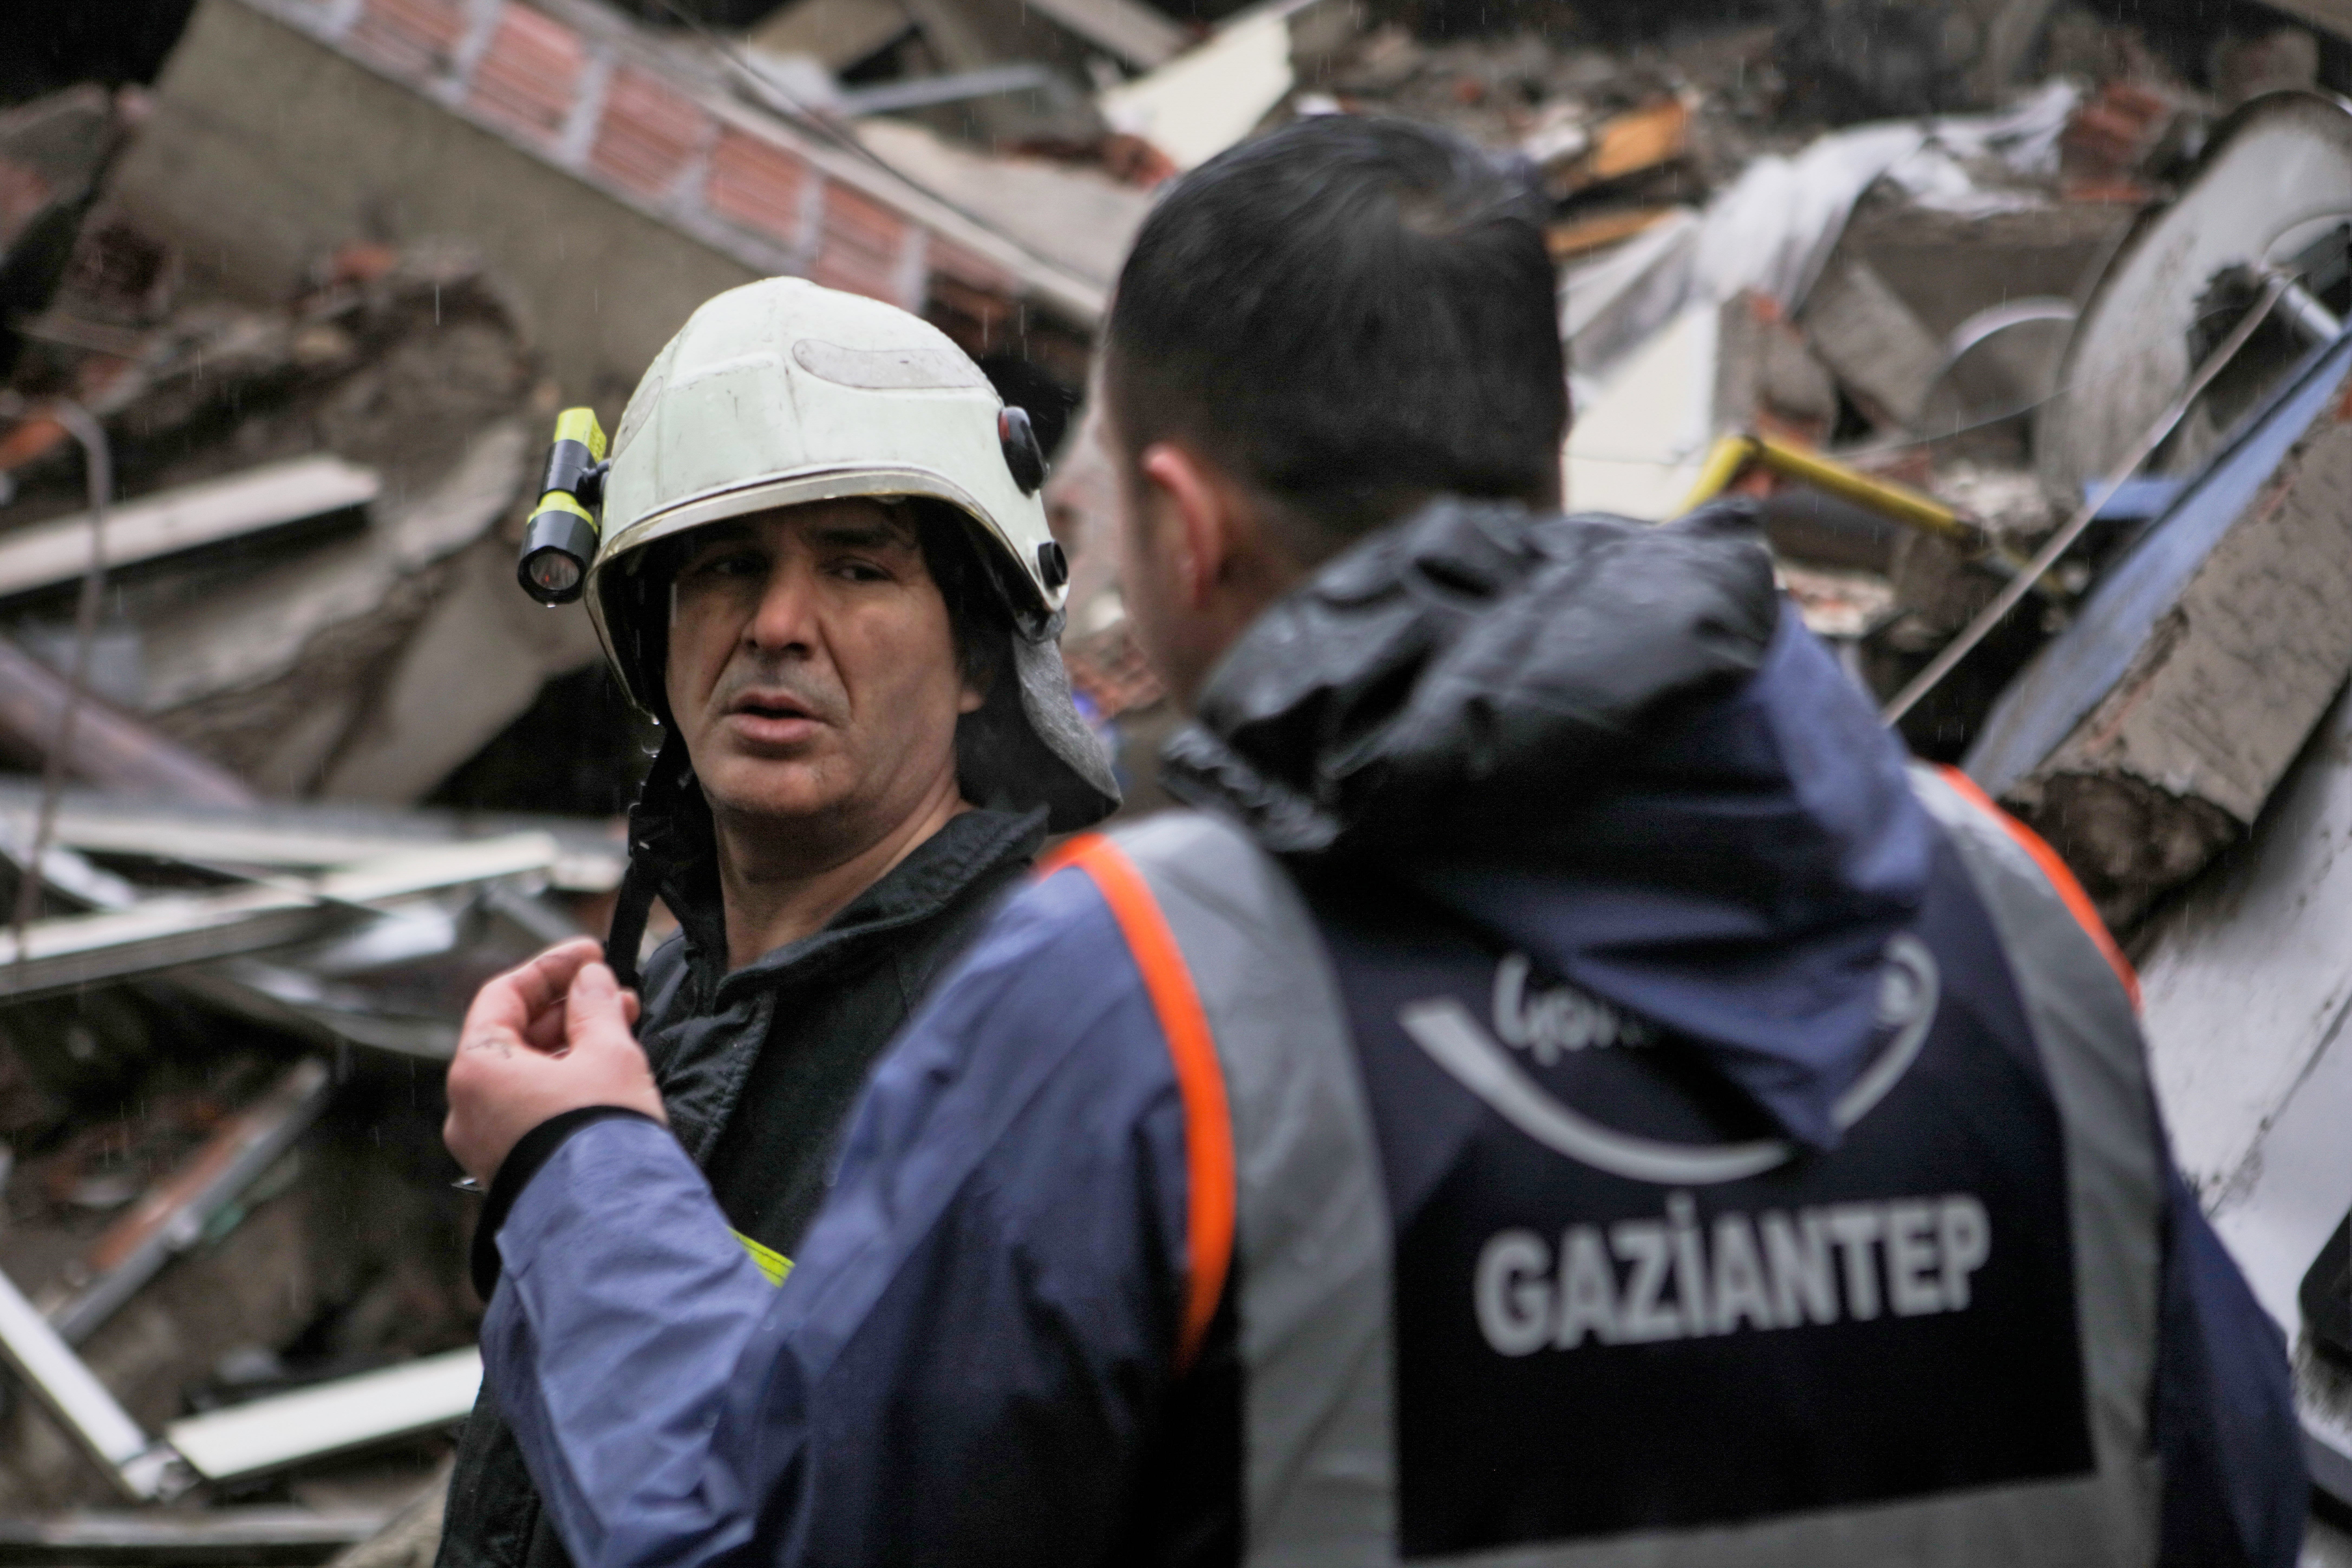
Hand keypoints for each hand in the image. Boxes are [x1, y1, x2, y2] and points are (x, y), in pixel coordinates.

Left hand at [444, 937, 663, 1185]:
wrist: (610, 1221)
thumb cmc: (601, 1135)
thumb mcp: (608, 1053)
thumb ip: (596, 1006)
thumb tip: (590, 979)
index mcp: (476, 1071)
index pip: (503, 996)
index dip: (549, 968)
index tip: (589, 954)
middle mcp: (468, 1107)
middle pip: (512, 1035)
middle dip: (566, 1007)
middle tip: (613, 991)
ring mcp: (486, 1142)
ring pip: (525, 1072)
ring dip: (571, 1042)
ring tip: (621, 1026)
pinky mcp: (511, 1165)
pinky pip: (530, 1106)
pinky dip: (564, 1080)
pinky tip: (605, 1069)